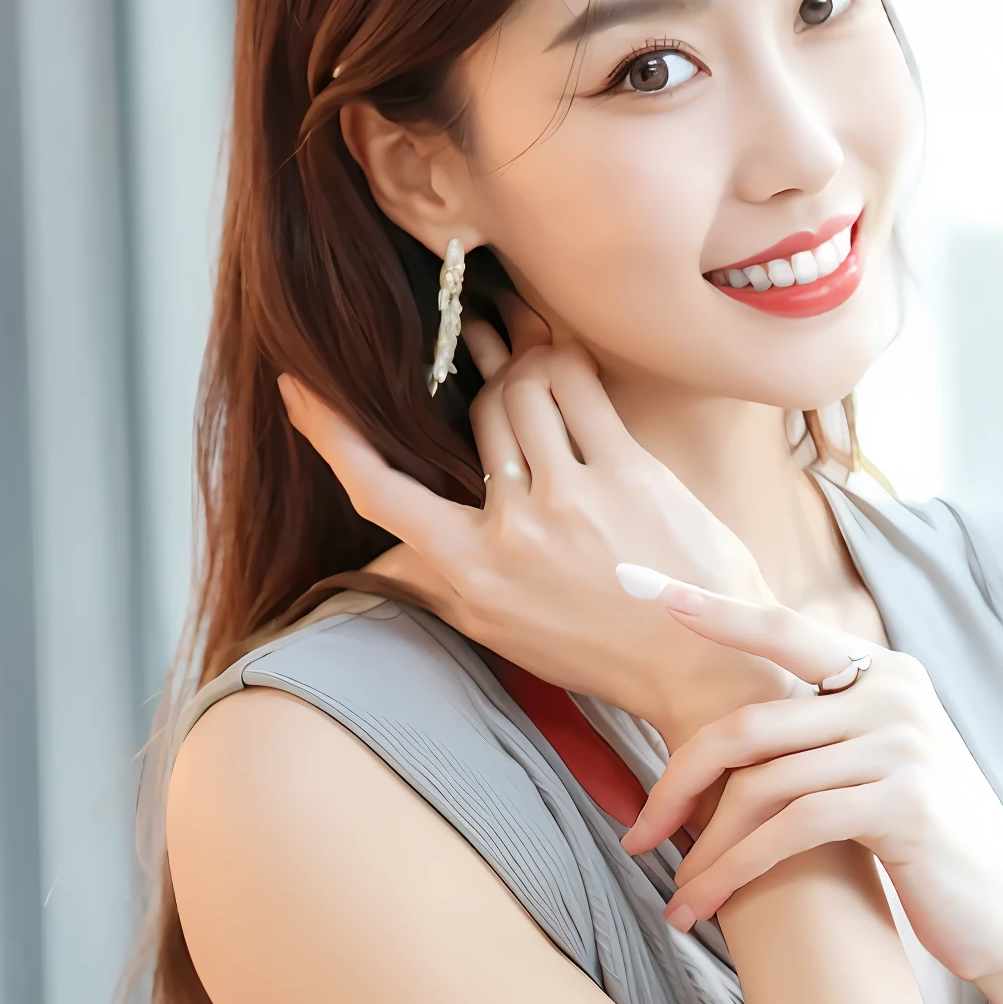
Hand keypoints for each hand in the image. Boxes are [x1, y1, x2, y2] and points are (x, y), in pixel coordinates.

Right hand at [278, 311, 792, 745]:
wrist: (703, 669)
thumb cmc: (603, 650)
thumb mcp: (504, 632)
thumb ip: (444, 586)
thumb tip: (383, 565)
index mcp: (472, 574)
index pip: (381, 493)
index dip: (332, 436)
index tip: (299, 388)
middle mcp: (513, 531)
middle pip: (475, 416)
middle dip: (482, 371)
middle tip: (484, 334)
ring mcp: (571, 498)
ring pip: (524, 388)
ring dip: (528, 360)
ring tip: (534, 347)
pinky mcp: (629, 473)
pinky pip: (580, 386)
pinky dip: (568, 360)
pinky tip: (568, 355)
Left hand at [619, 581, 1002, 983]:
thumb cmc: (922, 842)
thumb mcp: (876, 763)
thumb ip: (822, 729)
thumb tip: (733, 727)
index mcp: (884, 671)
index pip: (780, 628)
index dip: (712, 609)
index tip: (641, 588)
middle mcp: (895, 693)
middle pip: (750, 725)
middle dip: (678, 783)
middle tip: (636, 834)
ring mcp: (903, 745)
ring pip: (762, 785)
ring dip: (706, 852)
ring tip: (677, 899)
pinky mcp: (905, 804)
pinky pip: (792, 829)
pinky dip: (737, 870)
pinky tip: (706, 904)